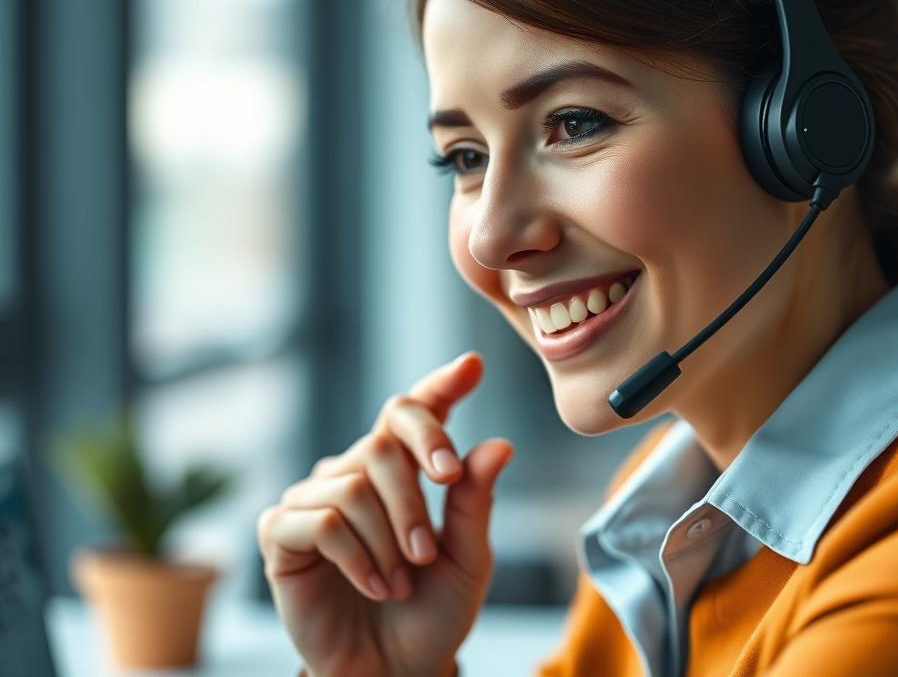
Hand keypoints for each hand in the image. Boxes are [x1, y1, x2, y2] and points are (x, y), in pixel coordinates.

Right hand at [258, 351, 513, 676]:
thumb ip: (473, 500)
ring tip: (402, 580)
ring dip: (388, 538)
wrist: (394, 671)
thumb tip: (498, 444)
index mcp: (399, 471)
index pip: (412, 413)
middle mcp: (352, 473)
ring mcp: (313, 500)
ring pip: (353, 484)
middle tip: (427, 550)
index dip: (439, 386)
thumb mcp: (467, 557)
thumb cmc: (431, 612)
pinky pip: (321, 521)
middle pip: (381, 442)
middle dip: (414, 497)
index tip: (472, 366)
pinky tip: (376, 586)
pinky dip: (358, 557)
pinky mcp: (282, 535)